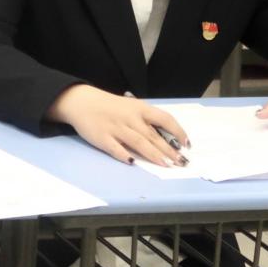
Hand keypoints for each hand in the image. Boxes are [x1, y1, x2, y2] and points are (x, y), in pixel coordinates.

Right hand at [48, 84, 187, 166]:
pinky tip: (133, 162)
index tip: (187, 145)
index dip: (178, 132)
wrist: (80, 101)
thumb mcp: (130, 107)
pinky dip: (124, 155)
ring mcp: (115, 128)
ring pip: (138, 142)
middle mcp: (129, 118)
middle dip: (169, 150)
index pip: (164, 119)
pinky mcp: (102, 138)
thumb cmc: (110, 107)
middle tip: (182, 162)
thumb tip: (168, 139)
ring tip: (166, 165)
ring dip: (153, 154)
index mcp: (139, 108)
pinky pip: (115, 148)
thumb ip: (146, 121)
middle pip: (153, 135)